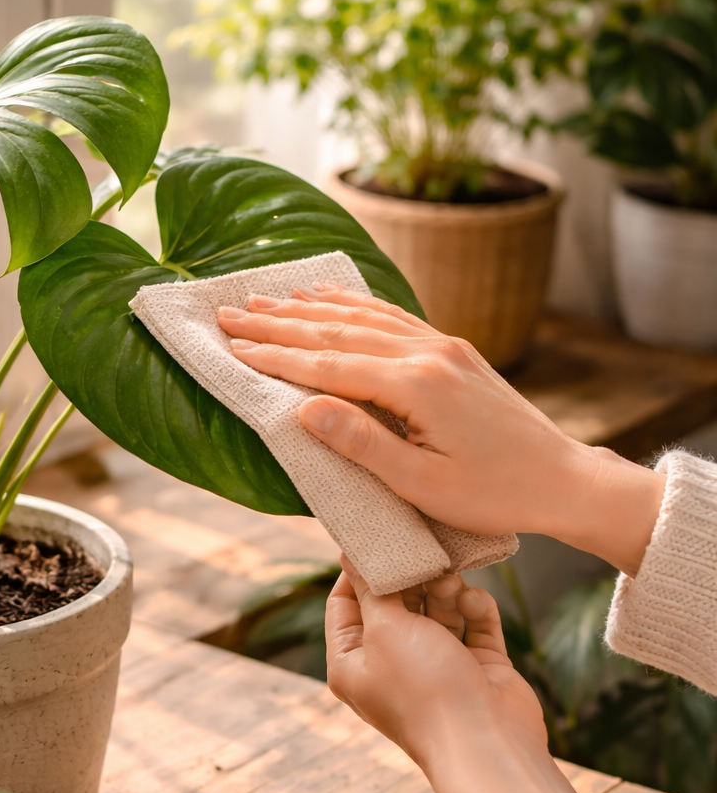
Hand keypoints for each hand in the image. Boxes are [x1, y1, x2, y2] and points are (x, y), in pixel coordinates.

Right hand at [217, 285, 664, 575]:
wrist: (563, 480)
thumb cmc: (493, 494)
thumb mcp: (421, 483)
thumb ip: (360, 442)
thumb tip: (301, 408)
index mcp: (417, 386)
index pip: (327, 365)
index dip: (275, 356)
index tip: (230, 345)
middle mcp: (428, 353)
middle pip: (337, 332)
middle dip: (279, 323)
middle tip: (229, 313)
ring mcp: (443, 346)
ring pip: (363, 317)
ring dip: (309, 308)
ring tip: (265, 299)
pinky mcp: (454, 351)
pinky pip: (392, 317)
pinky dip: (353, 305)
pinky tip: (329, 297)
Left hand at [327, 561, 601, 792]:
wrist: (487, 743)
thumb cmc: (425, 690)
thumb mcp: (385, 628)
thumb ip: (373, 588)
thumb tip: (353, 555)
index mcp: (352, 663)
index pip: (344, 602)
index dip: (358, 570)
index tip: (378, 539)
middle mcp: (391, 663)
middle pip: (395, 601)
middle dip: (411, 577)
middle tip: (425, 556)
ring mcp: (436, 665)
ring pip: (437, 607)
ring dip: (446, 590)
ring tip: (451, 582)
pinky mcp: (477, 666)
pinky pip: (473, 623)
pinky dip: (474, 608)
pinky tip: (474, 603)